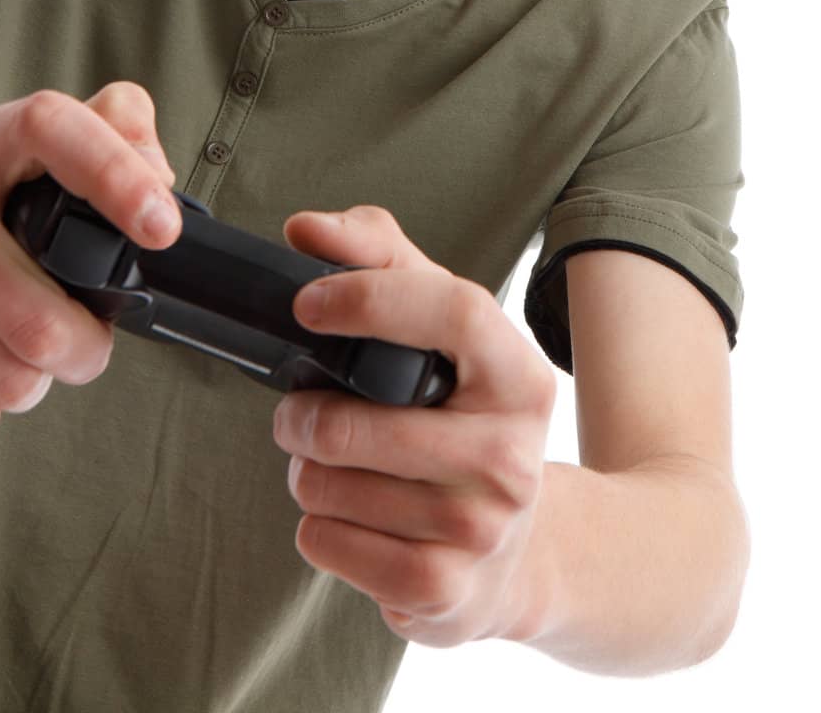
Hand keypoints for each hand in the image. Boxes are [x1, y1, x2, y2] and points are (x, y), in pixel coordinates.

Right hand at [0, 81, 181, 439]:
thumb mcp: (34, 162)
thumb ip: (115, 134)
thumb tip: (159, 175)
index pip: (50, 127)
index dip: (115, 174)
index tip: (162, 230)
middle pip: (41, 315)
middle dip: (85, 347)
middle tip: (80, 336)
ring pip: (12, 374)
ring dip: (34, 380)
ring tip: (13, 349)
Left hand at [274, 206, 556, 646]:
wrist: (521, 551)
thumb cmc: (461, 417)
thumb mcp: (439, 328)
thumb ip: (378, 256)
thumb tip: (307, 229)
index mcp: (519, 375)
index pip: (453, 311)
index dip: (371, 299)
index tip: (307, 304)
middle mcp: (512, 453)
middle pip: (364, 422)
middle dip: (304, 416)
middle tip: (299, 413)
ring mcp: (482, 528)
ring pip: (331, 487)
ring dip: (307, 474)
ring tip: (333, 467)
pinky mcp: (444, 591)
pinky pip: (326, 543)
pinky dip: (316, 527)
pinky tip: (350, 518)